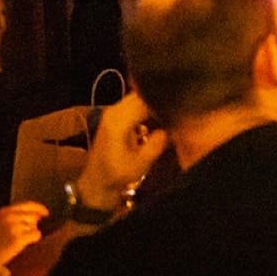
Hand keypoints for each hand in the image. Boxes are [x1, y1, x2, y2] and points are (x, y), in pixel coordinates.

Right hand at [0, 201, 48, 267]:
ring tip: (19, 241)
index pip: (28, 204)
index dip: (38, 208)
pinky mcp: (18, 238)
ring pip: (35, 226)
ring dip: (31, 233)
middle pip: (33, 216)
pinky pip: (36, 235)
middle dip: (33, 224)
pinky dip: (33, 240)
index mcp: (4, 211)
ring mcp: (14, 227)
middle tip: (24, 234)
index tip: (45, 213)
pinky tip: (23, 245)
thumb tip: (38, 216)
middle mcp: (9, 216)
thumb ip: (15, 216)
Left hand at [73, 92, 168, 212]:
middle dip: (159, 98)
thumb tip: (172, 126)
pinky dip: (145, 105)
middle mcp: (113, 111)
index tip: (180, 105)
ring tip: (169, 110)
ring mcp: (112, 112)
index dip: (164, 101)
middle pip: (141, 94)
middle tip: (178, 106)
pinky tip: (156, 115)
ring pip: (137, 96)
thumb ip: (158, 143)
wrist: (96, 181)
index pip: (146, 100)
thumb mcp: (141, 163)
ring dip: (152, 101)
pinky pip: (132, 102)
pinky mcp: (113, 115)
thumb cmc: (118, 174)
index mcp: (119, 122)